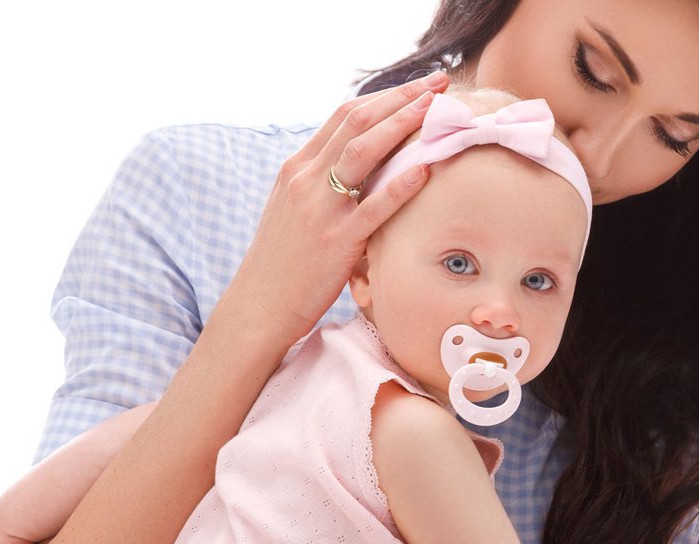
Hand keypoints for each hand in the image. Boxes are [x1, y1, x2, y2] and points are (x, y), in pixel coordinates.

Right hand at [216, 71, 449, 348]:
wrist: (258, 306)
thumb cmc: (285, 262)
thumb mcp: (296, 210)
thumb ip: (323, 185)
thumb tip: (364, 168)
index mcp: (297, 168)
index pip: (344, 116)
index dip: (385, 96)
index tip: (419, 86)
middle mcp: (305, 179)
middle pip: (357, 122)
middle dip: (402, 98)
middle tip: (440, 82)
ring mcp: (319, 209)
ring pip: (363, 152)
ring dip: (403, 124)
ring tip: (437, 109)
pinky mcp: (334, 241)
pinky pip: (373, 207)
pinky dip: (400, 185)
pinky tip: (426, 169)